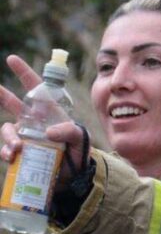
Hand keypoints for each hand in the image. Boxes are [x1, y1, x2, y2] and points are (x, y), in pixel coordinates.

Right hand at [0, 55, 86, 183]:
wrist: (74, 174)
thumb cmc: (79, 151)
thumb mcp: (80, 137)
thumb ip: (69, 131)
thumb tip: (47, 132)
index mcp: (48, 111)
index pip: (36, 87)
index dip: (24, 72)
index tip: (12, 59)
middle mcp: (33, 121)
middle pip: (12, 104)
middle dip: (2, 95)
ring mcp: (25, 136)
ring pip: (8, 130)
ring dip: (9, 138)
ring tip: (17, 148)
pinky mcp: (21, 153)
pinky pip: (7, 150)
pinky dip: (7, 153)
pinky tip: (12, 157)